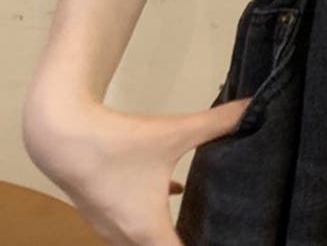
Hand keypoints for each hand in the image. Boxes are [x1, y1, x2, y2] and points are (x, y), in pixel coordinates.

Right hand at [22, 94, 251, 244]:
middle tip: (220, 230)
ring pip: (144, 242)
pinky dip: (154, 216)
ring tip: (200, 221)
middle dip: (188, 241)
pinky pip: (133, 224)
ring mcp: (108, 226)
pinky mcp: (100, 207)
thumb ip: (217, 122)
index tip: (226, 240)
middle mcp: (125, 238)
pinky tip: (174, 193)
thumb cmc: (119, 143)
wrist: (62, 136)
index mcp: (147, 231)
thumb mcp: (175, 132)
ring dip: (168, 234)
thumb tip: (253, 107)